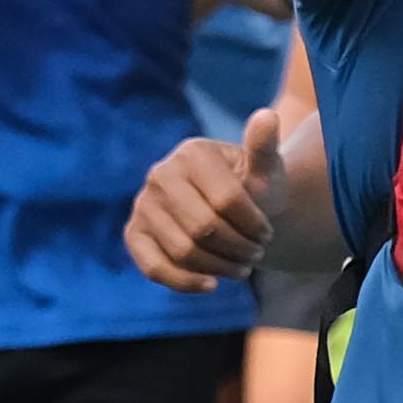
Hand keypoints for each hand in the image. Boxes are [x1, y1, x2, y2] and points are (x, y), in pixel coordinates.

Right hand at [130, 104, 284, 292]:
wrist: (233, 209)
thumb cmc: (253, 188)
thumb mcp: (266, 169)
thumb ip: (265, 148)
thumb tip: (267, 117)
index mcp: (192, 153)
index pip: (226, 200)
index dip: (254, 225)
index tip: (267, 233)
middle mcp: (160, 174)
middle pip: (204, 229)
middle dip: (238, 249)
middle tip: (256, 254)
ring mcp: (143, 204)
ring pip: (183, 251)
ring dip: (220, 268)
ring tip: (242, 267)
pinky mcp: (135, 233)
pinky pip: (154, 267)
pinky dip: (184, 282)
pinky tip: (210, 285)